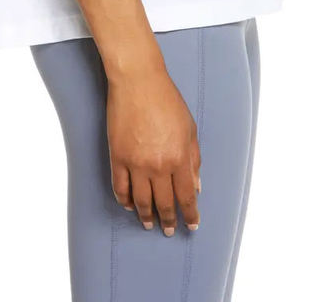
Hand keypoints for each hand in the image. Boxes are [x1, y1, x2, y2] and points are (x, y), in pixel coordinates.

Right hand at [106, 63, 201, 234]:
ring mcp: (136, 163)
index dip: (190, 214)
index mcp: (180, 158)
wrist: (138, 81)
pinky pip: (120, 187)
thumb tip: (195, 185)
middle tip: (169, 231)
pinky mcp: (117, 156)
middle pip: (164, 203)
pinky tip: (129, 205)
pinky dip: (124, 200)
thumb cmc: (166, 100)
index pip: (186, 196)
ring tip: (149, 223)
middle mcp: (158, 165)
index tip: (192, 225)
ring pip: (141, 200)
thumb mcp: (189, 128)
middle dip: (169, 220)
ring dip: (146, 215)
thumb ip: (194, 159)